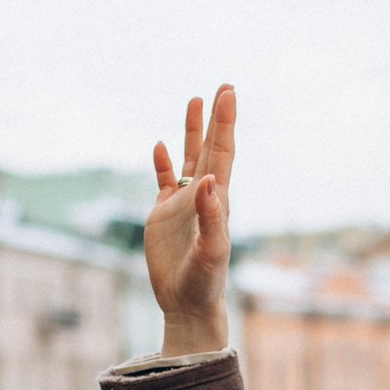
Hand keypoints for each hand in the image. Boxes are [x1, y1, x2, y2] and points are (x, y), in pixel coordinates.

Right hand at [145, 85, 235, 354]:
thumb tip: (207, 180)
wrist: (187, 303)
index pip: (222, 153)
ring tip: (194, 100)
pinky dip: (162, 162)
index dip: (225, 123)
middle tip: (222, 86)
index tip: (228, 94)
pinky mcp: (163, 215)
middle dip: (215, 118)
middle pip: (209, 148)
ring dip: (191, 132)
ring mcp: (182, 204)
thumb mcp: (212, 250)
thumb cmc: (205, 281)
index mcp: (218, 199)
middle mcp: (202, 196)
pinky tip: (161, 146)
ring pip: (188, 159)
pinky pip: (164, 180)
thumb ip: (211, 215)